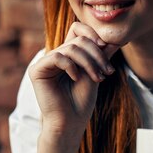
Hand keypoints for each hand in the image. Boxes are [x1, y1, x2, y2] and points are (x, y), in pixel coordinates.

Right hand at [28, 22, 119, 138]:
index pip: (78, 30)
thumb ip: (102, 55)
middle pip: (79, 39)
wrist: (70, 123)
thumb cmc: (82, 102)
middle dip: (97, 54)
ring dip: (89, 62)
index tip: (107, 47)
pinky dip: (71, 66)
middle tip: (108, 71)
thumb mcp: (96, 73)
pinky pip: (57, 57)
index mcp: (68, 54)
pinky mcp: (37, 70)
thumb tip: (114, 38)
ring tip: (98, 78)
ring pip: (71, 48)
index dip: (92, 33)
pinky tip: (76, 78)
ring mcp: (45, 62)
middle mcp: (56, 55)